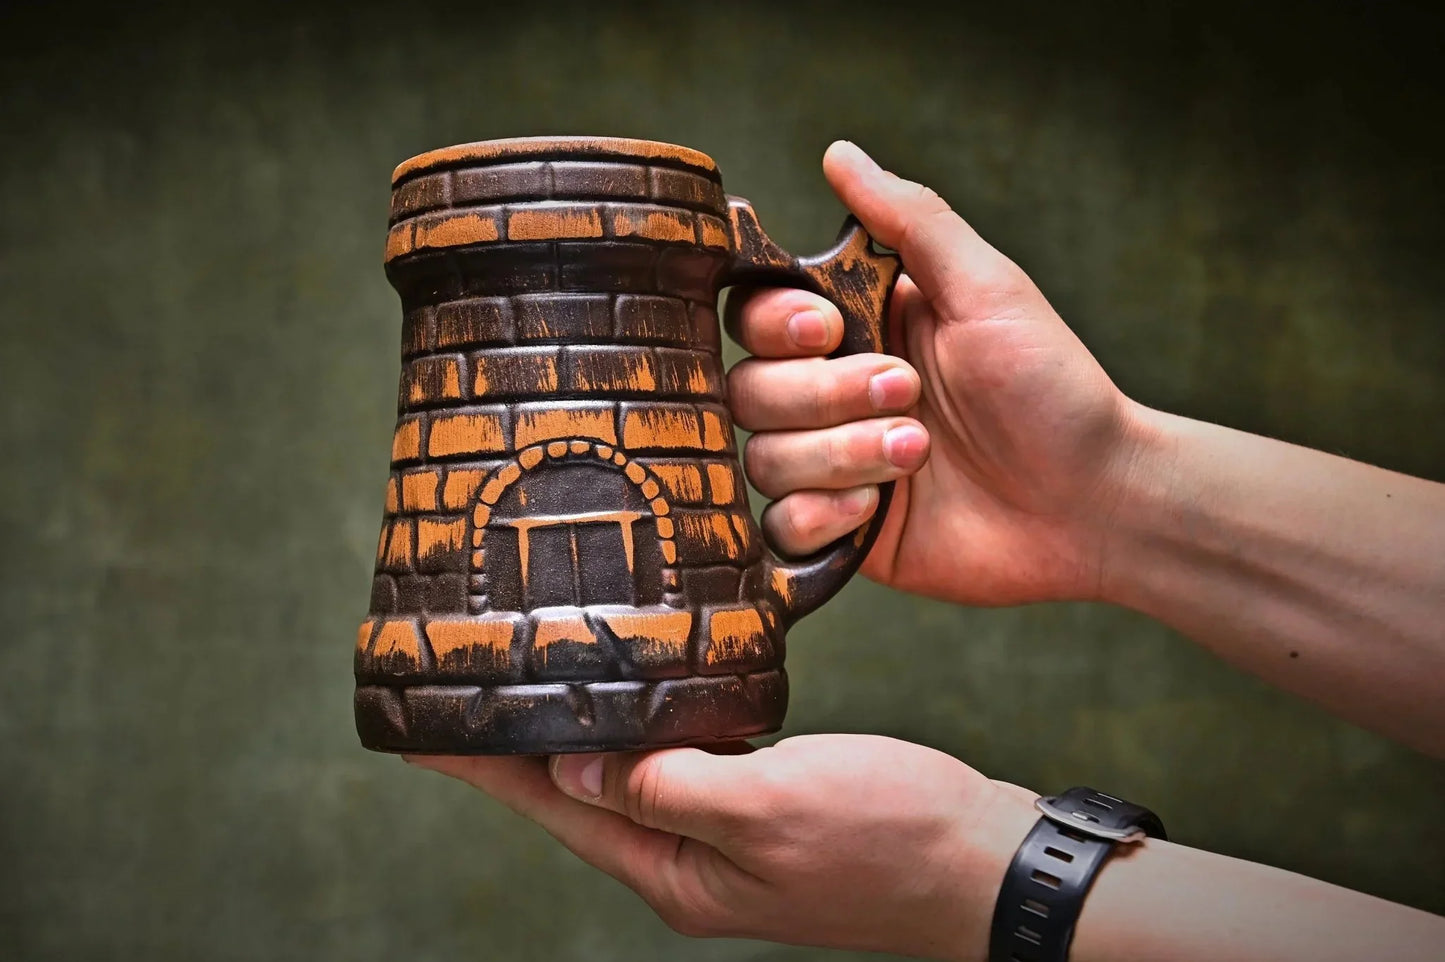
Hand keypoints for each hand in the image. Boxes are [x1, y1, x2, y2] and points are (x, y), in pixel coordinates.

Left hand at [409, 736, 1038, 960]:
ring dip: (577, 731)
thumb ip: (668, 785)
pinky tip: (636, 691)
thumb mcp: (771, 805)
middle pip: (579, 794)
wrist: (987, 864)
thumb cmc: (892, 838)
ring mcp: (727, 836)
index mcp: (677, 871)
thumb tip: (579, 765)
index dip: (487, 767)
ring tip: (529, 680)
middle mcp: (689, 859)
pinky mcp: (764, 806)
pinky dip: (645, 725)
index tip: (421, 727)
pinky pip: (681, 761)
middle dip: (518, 744)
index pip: (556, 809)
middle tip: (462, 685)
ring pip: (627, 774)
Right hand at [728, 141, 1142, 604]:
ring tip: (918, 453)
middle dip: (825, 395)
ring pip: (764, 458)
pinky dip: (821, 514)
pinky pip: (780, 525)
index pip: (757, 316)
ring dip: (839, 454)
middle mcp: (835, 395)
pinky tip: (877, 508)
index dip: (775, 325)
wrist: (1092, 501)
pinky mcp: (844, 530)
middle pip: (750, 389)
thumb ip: (909, 221)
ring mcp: (835, 465)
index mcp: (859, 329)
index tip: (831, 329)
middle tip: (908, 392)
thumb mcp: (986, 288)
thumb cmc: (1052, 388)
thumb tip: (841, 153)